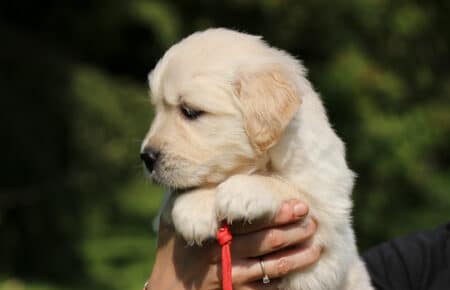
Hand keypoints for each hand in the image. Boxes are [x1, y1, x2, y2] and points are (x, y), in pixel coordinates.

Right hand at [146, 200, 319, 289]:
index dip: (277, 214)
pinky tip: (297, 272)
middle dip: (294, 232)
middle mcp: (222, 254)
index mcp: (211, 232)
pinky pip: (265, 289)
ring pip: (271, 267)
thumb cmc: (172, 254)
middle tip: (313, 223)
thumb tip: (200, 176)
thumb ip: (186, 201)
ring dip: (297, 257)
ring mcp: (230, 277)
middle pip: (266, 242)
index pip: (250, 221)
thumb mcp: (172, 224)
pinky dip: (283, 280)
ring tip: (316, 247)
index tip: (299, 205)